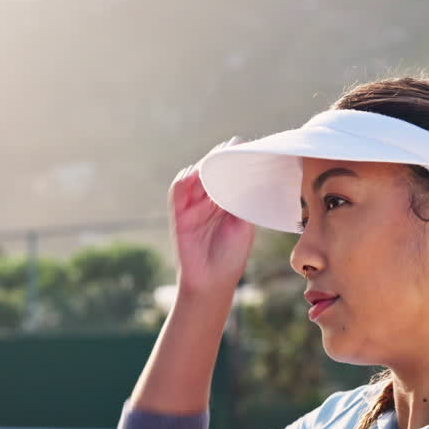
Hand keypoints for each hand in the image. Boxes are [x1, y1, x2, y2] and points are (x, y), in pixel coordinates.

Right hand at [169, 136, 254, 295]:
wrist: (213, 282)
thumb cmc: (232, 256)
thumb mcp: (243, 224)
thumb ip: (243, 200)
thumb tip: (251, 174)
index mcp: (226, 201)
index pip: (227, 174)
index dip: (233, 160)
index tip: (243, 146)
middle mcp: (208, 201)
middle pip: (210, 170)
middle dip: (219, 158)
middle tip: (232, 146)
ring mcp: (192, 206)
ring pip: (194, 176)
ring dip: (204, 166)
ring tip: (216, 161)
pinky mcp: (179, 214)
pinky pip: (178, 191)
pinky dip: (185, 180)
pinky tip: (196, 174)